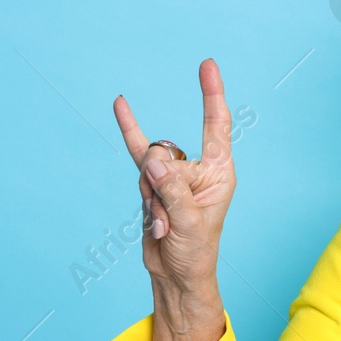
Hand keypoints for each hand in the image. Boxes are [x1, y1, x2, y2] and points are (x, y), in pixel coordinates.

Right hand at [113, 59, 236, 290]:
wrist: (176, 276)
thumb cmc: (195, 252)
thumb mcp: (189, 223)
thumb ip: (172, 190)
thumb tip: (153, 161)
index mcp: (220, 171)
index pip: (217, 125)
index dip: (212, 94)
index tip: (207, 64)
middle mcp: (198, 168)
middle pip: (166, 153)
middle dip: (160, 187)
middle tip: (171, 217)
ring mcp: (174, 174)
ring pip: (147, 166)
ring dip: (150, 200)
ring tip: (164, 227)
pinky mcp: (153, 184)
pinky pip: (137, 155)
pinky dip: (129, 130)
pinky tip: (120, 103)